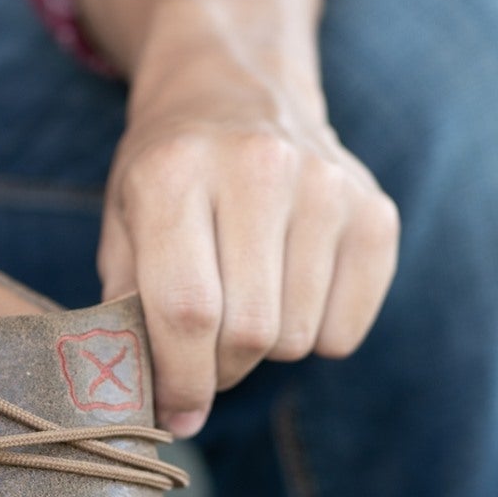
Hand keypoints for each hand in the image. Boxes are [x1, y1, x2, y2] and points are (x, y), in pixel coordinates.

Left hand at [77, 0, 399, 437]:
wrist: (236, 83)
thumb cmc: (169, 167)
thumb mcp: (123, 218)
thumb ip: (125, 305)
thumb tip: (142, 398)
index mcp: (175, 174)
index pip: (187, 312)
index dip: (179, 382)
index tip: (174, 413)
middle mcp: (258, 169)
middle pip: (250, 333)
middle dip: (219, 370)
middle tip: (204, 357)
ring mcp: (327, 186)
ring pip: (298, 338)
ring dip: (265, 350)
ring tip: (245, 306)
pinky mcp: (374, 210)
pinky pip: (346, 329)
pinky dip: (315, 335)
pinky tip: (291, 290)